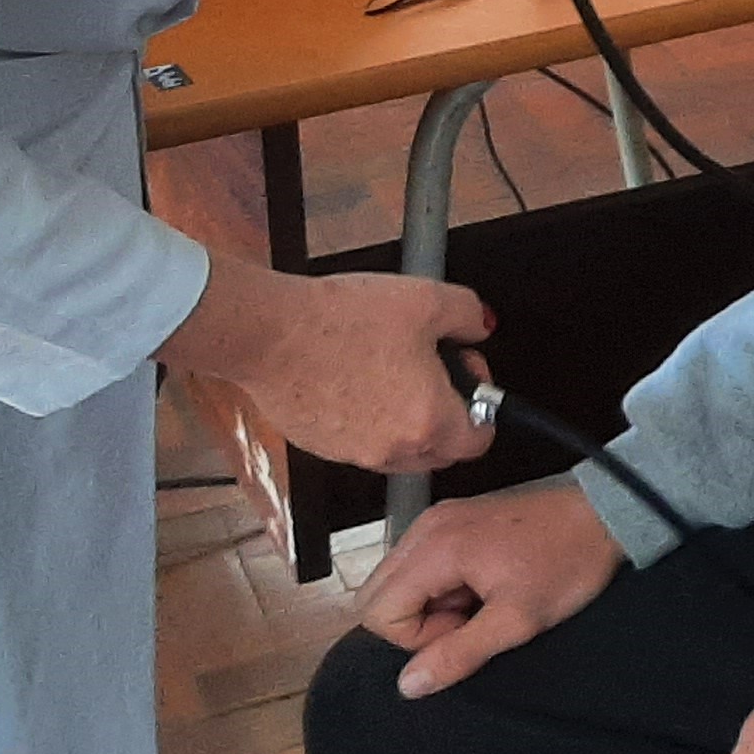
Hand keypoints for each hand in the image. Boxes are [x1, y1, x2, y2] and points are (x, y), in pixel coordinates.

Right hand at [161, 253, 491, 477]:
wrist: (271, 333)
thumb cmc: (340, 320)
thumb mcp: (426, 299)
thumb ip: (469, 315)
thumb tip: (479, 325)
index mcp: (428, 421)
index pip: (479, 440)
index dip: (482, 406)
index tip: (467, 376)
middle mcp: (393, 449)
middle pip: (441, 449)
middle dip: (447, 413)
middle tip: (432, 367)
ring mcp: (354, 454)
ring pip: (400, 449)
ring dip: (407, 419)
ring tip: (390, 366)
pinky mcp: (321, 447)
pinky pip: (361, 442)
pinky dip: (368, 419)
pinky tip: (355, 375)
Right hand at [356, 479, 628, 696]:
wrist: (604, 513)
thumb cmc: (566, 564)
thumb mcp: (517, 620)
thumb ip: (457, 654)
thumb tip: (407, 685)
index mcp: (435, 548)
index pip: (377, 611)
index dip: (415, 638)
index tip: (466, 630)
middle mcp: (426, 526)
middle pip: (378, 593)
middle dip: (415, 622)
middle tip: (470, 620)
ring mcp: (438, 518)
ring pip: (398, 579)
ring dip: (429, 605)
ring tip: (480, 602)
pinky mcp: (454, 519)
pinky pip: (420, 563)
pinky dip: (440, 585)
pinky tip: (481, 586)